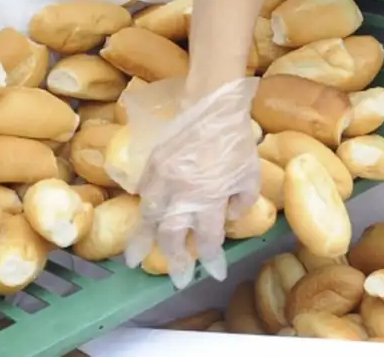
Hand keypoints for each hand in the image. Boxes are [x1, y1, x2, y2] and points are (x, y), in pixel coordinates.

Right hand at [109, 76, 260, 288]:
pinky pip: (142, 193)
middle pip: (172, 236)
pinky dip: (141, 210)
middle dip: (174, 260)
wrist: (212, 105)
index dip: (211, 259)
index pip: (208, 239)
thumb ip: (242, 200)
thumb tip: (227, 216)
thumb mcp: (250, 173)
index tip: (213, 272)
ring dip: (142, 242)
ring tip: (133, 260)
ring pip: (148, 219)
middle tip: (175, 277)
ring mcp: (163, 179)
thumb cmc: (236, 140)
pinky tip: (139, 221)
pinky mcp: (151, 164)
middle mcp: (182, 195)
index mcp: (210, 199)